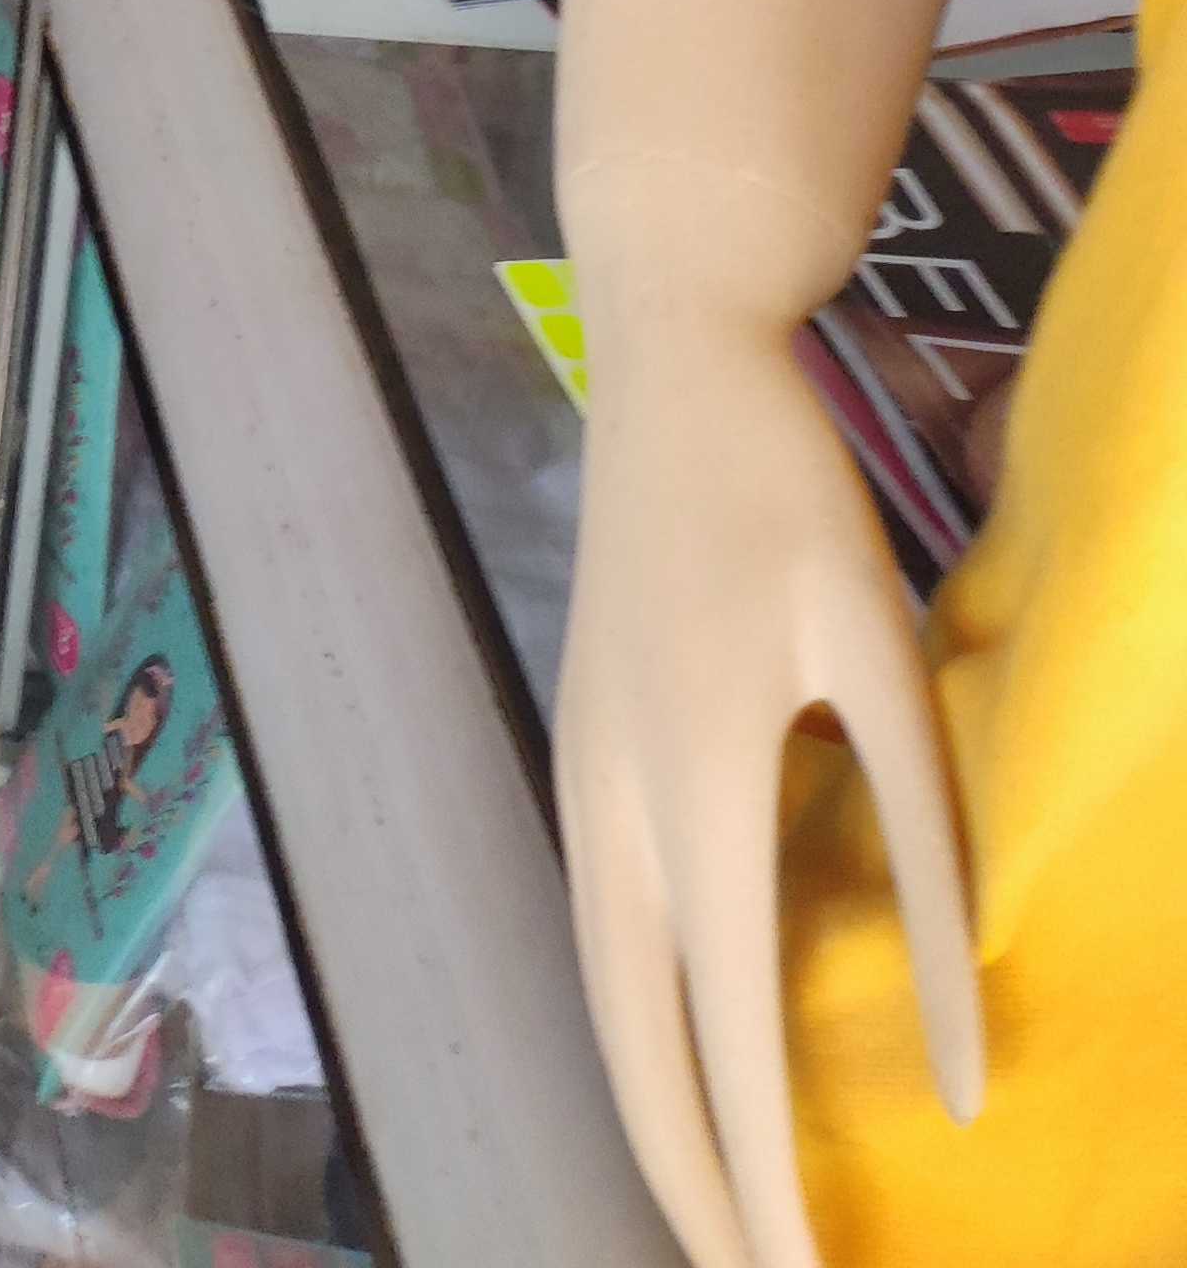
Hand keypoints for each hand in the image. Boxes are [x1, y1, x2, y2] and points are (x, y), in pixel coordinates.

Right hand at [557, 299, 982, 1267]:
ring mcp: (581, 776)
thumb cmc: (793, 497)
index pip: (728, 1039)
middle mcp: (613, 805)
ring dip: (659, 1124)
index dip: (765, 1181)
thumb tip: (959, 1055)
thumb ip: (925, 849)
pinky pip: (601, 939)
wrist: (668, 359)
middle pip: (637, 1050)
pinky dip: (639, 1037)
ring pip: (603, 1002)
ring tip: (726, 1220)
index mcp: (696, 788)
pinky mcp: (580, 751)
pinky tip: (685, 1070)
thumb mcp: (886, 660)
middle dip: (694, 1191)